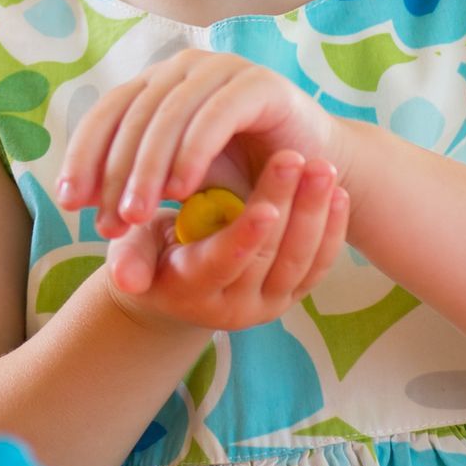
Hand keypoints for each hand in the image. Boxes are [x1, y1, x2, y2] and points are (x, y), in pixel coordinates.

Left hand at [57, 49, 340, 238]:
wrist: (311, 181)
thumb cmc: (240, 184)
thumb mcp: (179, 188)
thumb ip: (140, 194)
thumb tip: (88, 215)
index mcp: (157, 86)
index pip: (107, 114)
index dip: (83, 155)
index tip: (68, 202)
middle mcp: (183, 69)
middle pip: (133, 114)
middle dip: (113, 170)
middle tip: (105, 220)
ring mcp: (221, 70)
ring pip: (169, 114)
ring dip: (147, 167)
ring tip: (135, 214)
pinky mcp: (258, 84)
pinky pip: (215, 115)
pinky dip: (193, 152)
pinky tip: (180, 191)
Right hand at [105, 148, 350, 333]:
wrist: (178, 287)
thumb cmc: (149, 252)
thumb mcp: (131, 249)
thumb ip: (129, 256)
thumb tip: (126, 279)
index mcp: (191, 291)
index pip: (222, 265)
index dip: (245, 238)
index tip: (267, 207)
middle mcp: (234, 306)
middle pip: (269, 257)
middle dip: (288, 208)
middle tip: (301, 159)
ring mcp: (268, 303)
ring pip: (300, 261)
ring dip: (316, 214)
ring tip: (324, 169)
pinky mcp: (292, 292)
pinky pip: (319, 265)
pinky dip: (333, 231)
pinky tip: (339, 193)